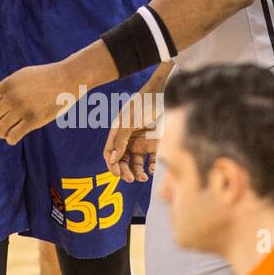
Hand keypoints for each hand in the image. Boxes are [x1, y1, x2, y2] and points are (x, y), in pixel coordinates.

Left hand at [0, 63, 73, 145]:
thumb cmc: (44, 77)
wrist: (66, 78)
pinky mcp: (34, 120)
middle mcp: (11, 97)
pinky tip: (14, 137)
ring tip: (7, 132)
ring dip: (1, 133)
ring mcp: (22, 109)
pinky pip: (13, 136)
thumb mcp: (21, 75)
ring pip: (0, 129)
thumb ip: (5, 84)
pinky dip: (10, 139)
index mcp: (6, 85)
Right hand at [103, 65, 169, 180]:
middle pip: (122, 161)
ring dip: (137, 172)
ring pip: (136, 164)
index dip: (111, 165)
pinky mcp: (154, 145)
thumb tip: (112, 159)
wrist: (163, 95)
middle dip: (124, 171)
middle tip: (130, 178)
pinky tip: (151, 170)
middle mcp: (127, 140)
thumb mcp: (129, 122)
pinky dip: (150, 168)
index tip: (116, 174)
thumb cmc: (142, 105)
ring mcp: (140, 143)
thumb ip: (120, 140)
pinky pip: (150, 161)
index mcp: (117, 134)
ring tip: (143, 178)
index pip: (110, 153)